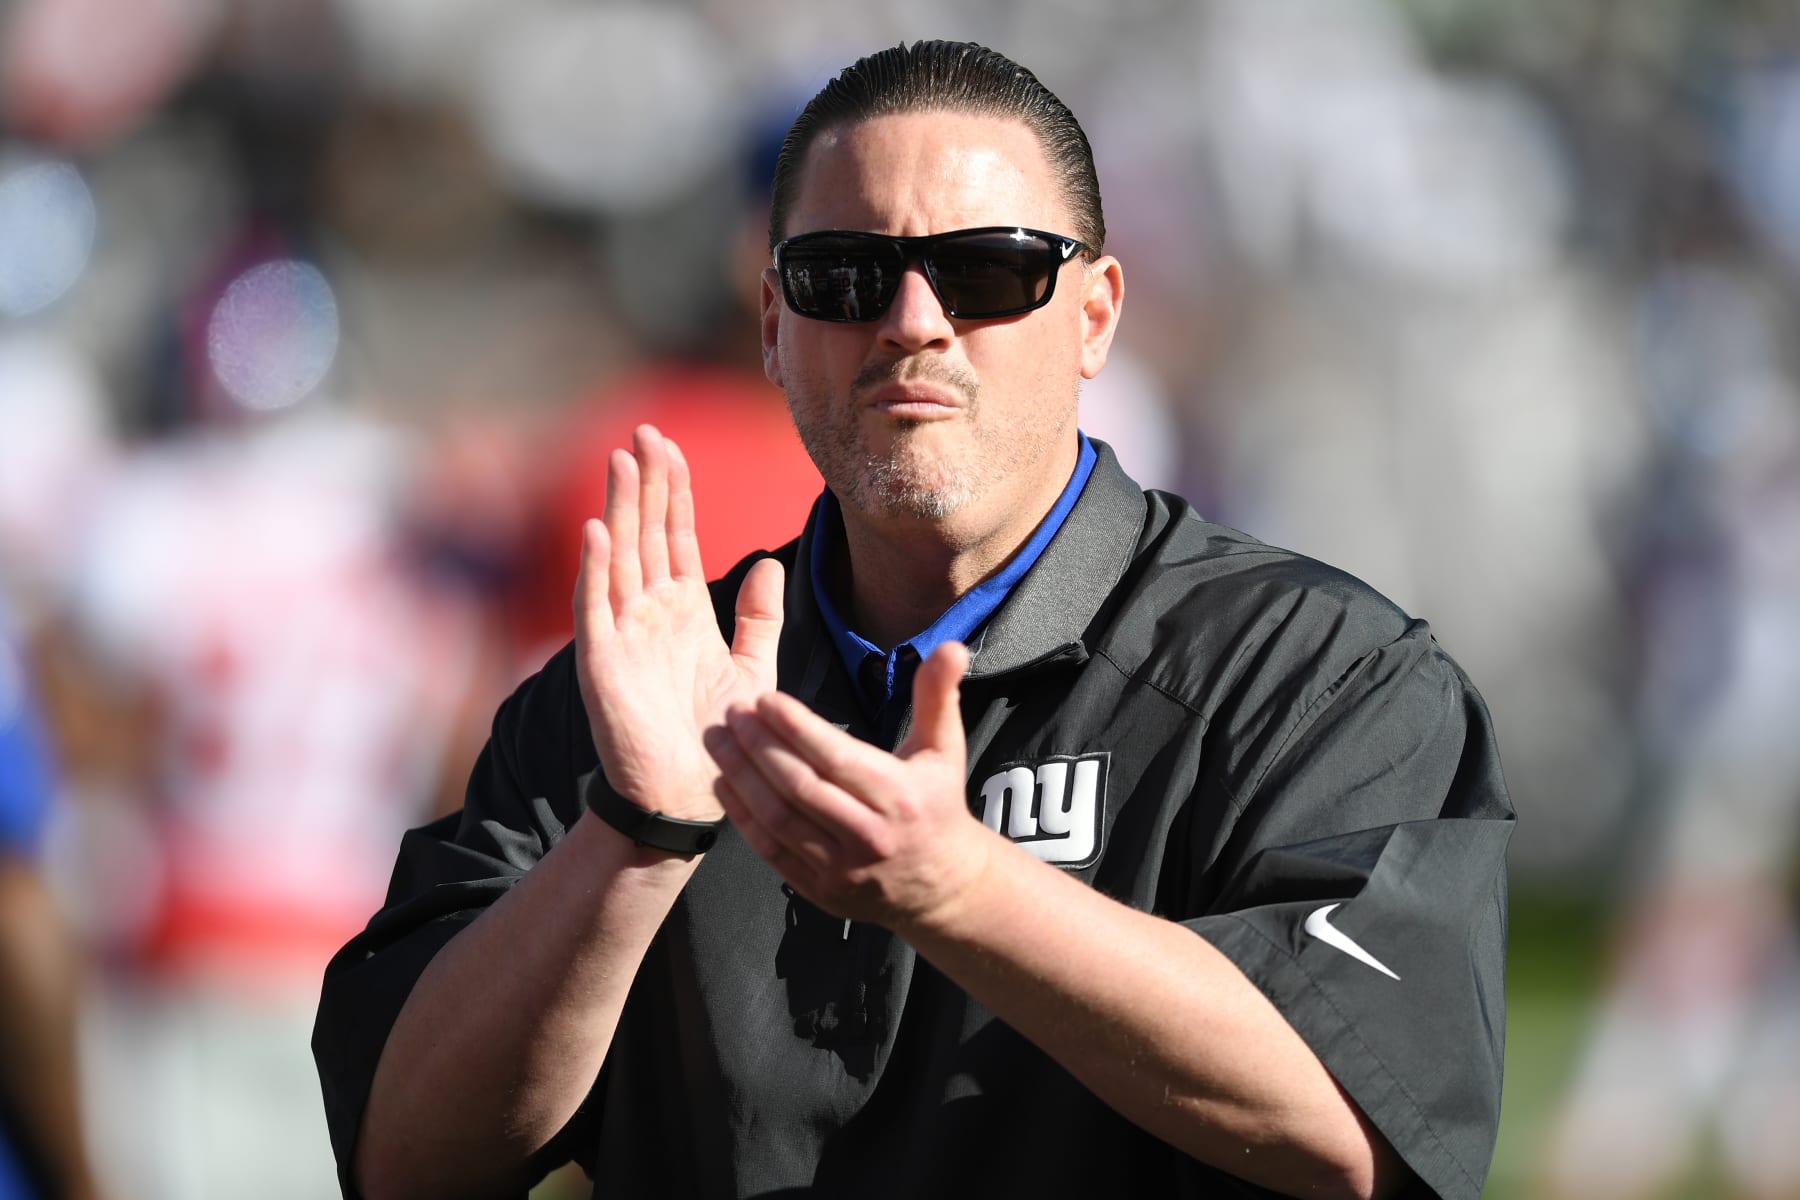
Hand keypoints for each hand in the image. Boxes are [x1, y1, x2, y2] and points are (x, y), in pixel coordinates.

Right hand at [575, 425, 783, 818]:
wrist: (690, 798)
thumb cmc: (717, 738)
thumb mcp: (751, 667)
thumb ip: (759, 618)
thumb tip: (771, 563)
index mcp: (682, 612)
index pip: (676, 538)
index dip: (675, 492)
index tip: (672, 445)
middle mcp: (648, 615)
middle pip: (645, 535)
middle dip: (646, 484)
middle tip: (646, 431)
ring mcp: (622, 636)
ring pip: (619, 558)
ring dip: (619, 509)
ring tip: (622, 460)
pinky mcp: (602, 665)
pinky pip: (595, 609)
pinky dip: (594, 569)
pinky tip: (598, 530)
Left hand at [703, 640, 991, 928]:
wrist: (941, 886)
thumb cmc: (936, 805)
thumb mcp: (944, 748)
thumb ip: (938, 695)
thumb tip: (951, 646)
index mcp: (899, 796)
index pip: (837, 758)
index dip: (796, 728)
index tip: (765, 699)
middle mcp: (869, 835)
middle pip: (800, 787)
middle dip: (759, 746)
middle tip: (731, 713)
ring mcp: (841, 868)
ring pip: (779, 819)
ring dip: (741, 777)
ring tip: (718, 740)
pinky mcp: (819, 889)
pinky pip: (770, 850)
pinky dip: (742, 816)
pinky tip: (723, 782)